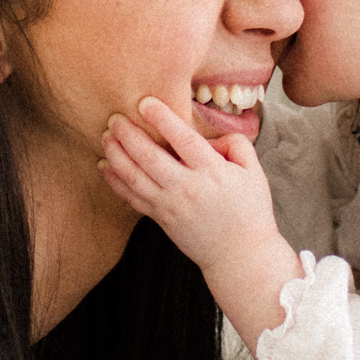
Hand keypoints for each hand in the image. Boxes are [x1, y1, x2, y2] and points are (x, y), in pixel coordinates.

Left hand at [101, 98, 299, 347]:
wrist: (240, 257)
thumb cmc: (250, 212)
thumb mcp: (255, 173)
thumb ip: (237, 145)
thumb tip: (212, 136)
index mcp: (213, 172)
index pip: (183, 140)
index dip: (162, 119)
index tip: (145, 102)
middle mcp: (188, 188)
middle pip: (150, 157)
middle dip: (128, 134)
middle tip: (114, 117)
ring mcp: (171, 206)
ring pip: (135, 177)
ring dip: (116, 154)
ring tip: (105, 136)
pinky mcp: (162, 219)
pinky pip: (132, 198)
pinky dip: (115, 181)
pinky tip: (104, 166)